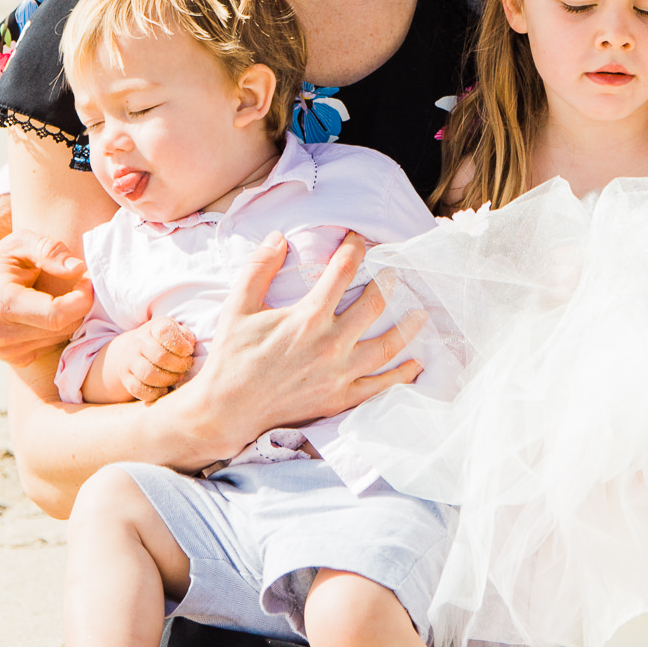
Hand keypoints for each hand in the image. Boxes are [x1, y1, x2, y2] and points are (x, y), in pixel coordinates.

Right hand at [0, 209, 93, 367]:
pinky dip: (56, 330)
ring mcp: (5, 350)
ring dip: (68, 318)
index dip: (81, 299)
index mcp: (1, 303)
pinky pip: (50, 347)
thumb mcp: (20, 243)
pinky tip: (48, 313)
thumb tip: (78, 269)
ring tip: (60, 296)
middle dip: (79, 306)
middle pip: (62, 327)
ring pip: (59, 338)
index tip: (87, 281)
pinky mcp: (13, 359)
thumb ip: (49, 250)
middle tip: (79, 285)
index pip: (55, 314)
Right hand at [87, 317, 196, 403]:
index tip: (188, 352)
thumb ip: (185, 338)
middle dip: (178, 366)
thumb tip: (188, 349)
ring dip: (168, 380)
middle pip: (160, 357)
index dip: (180, 345)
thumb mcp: (176, 332)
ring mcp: (129, 359)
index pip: (165, 332)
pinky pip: (137, 389)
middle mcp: (138, 341)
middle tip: (185, 368)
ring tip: (177, 378)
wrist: (133, 350)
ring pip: (148, 374)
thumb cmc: (164, 342)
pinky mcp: (125, 377)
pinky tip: (164, 390)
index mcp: (155, 327)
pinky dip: (153, 393)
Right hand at [174, 231, 424, 458]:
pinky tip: (415, 364)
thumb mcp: (237, 306)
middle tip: (392, 274)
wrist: (227, 409)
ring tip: (419, 313)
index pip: (343, 272)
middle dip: (386, 284)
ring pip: (387, 346)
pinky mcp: (340, 399)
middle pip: (374, 305)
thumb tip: (277, 237)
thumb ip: (259, 268)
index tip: (358, 239)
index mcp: (309, 317)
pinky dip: (402, 375)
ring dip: (407, 327)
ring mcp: (339, 374)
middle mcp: (331, 344)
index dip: (354, 249)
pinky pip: (381, 386)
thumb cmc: (232, 357)